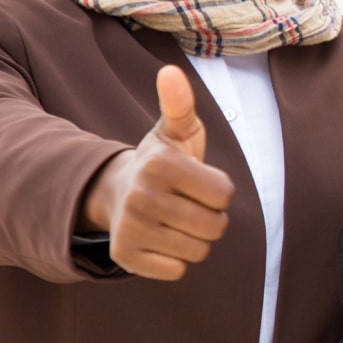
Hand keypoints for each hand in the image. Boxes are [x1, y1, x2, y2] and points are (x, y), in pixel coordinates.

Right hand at [79, 66, 234, 278]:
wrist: (118, 192)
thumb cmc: (163, 162)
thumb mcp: (177, 131)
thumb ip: (180, 104)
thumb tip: (170, 71)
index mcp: (160, 164)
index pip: (225, 195)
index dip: (219, 192)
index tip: (198, 183)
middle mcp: (141, 196)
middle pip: (214, 227)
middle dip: (210, 218)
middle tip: (187, 204)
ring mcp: (130, 228)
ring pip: (198, 251)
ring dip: (194, 239)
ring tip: (174, 220)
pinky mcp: (125, 257)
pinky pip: (177, 270)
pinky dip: (175, 260)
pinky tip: (160, 239)